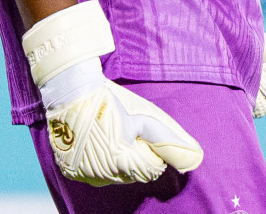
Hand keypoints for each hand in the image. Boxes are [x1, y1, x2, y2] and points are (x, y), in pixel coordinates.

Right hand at [24, 0, 203, 185]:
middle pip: (133, 173)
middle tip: (122, 129)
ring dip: (116, 158)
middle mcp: (103, 175)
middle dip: (134, 154)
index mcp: (123, 163)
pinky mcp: (69, 170)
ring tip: (107, 132)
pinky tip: (94, 141)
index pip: (152, 169)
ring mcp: (84, 174)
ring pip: (114, 174)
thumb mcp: (143, 118)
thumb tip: (196, 158)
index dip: (149, 148)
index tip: (137, 130)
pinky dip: (96, 161)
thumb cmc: (110, 101)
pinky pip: (92, 172)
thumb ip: (168, 140)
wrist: (70, 90)